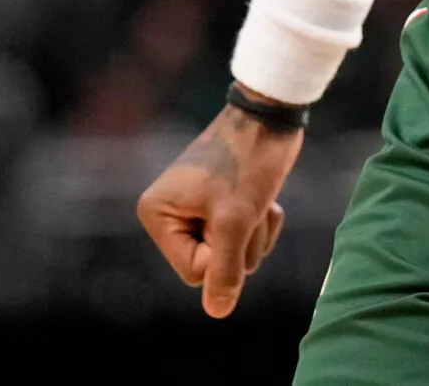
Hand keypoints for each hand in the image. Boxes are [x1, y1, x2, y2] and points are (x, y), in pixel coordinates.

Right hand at [136, 95, 305, 316]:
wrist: (271, 116)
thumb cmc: (248, 163)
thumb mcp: (236, 221)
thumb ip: (224, 271)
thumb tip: (217, 312)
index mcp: (157, 214)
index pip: (193, 271)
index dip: (223, 255)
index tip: (232, 220)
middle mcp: (170, 214)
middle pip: (213, 266)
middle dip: (241, 243)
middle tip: (246, 204)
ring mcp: (196, 211)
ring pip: (233, 255)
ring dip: (255, 232)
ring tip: (255, 198)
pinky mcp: (222, 206)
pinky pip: (244, 240)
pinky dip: (261, 223)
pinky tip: (264, 198)